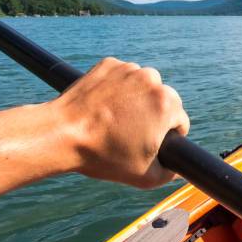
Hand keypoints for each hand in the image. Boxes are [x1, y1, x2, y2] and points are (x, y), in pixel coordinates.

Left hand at [54, 57, 189, 188]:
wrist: (61, 134)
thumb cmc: (104, 155)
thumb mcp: (145, 177)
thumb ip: (171, 173)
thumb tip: (177, 167)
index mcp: (167, 104)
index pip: (180, 122)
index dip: (167, 137)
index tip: (148, 143)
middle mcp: (152, 79)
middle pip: (163, 101)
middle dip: (152, 115)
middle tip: (129, 133)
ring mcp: (129, 68)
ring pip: (143, 87)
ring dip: (136, 100)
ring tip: (115, 119)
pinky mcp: (109, 64)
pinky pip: (123, 77)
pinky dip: (117, 89)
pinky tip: (105, 106)